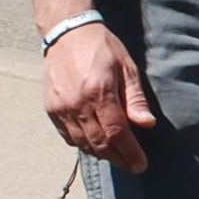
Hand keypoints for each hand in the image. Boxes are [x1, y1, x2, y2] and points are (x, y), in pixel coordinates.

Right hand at [44, 21, 157, 171]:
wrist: (67, 33)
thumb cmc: (102, 48)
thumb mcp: (127, 67)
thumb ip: (135, 99)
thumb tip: (147, 125)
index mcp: (99, 91)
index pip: (117, 133)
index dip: (130, 153)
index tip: (141, 164)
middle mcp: (77, 103)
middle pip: (99, 143)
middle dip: (118, 158)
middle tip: (132, 165)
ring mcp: (61, 108)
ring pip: (82, 144)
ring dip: (101, 154)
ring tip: (117, 156)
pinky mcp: (51, 109)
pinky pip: (68, 136)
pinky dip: (83, 145)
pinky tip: (95, 144)